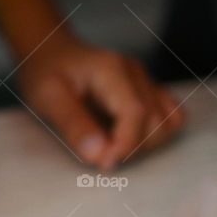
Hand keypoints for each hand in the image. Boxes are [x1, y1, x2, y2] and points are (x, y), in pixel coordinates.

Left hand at [19, 39, 184, 168]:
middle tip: (101, 155)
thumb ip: (73, 125)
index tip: (104, 164)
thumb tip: (99, 156)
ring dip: (146, 144)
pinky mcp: (148, 90)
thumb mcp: (47, 98)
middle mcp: (135, 73)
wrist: (51, 52)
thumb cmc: (45, 73)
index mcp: (111, 70)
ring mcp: (145, 81)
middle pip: (156, 121)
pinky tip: (126, 138)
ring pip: (169, 122)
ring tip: (113, 147)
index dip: (125, 145)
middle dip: (132, 147)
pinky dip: (154, 135)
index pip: (136, 113)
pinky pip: (171, 116)